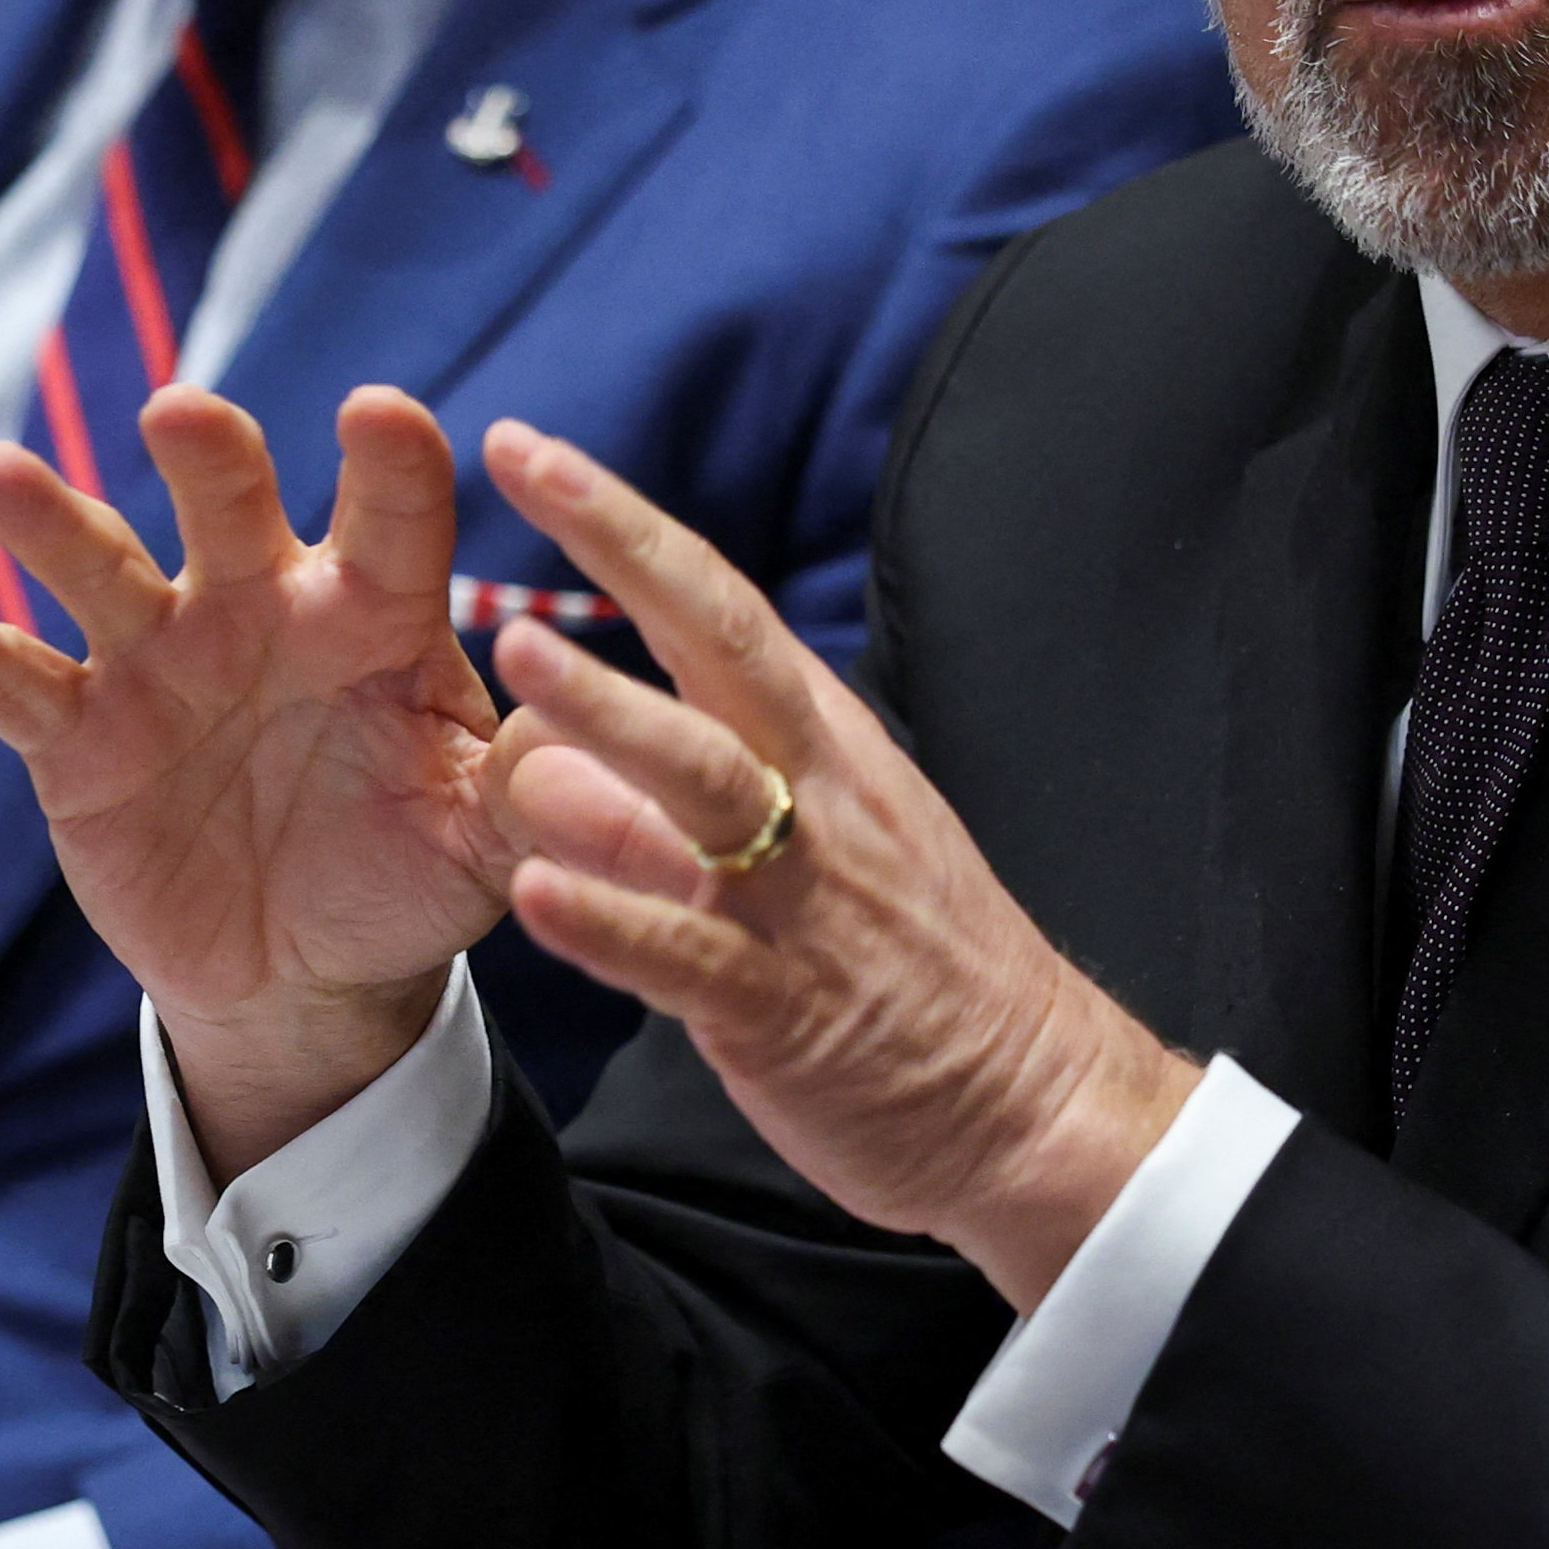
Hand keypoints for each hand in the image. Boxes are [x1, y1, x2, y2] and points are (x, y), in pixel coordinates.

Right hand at [0, 384, 554, 1172]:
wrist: (300, 969)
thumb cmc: (407, 870)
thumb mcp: (482, 840)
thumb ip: (533, 799)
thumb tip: (613, 781)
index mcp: (373, 612)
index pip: (391, 518)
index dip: (388, 466)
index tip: (381, 415)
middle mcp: (257, 606)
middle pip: (230, 507)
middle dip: (209, 458)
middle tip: (185, 414)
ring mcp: (157, 661)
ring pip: (102, 570)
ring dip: (52, 524)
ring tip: (0, 475)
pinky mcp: (77, 737)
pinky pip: (22, 690)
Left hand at [470, 420, 1196, 1306]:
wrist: (1032, 1101)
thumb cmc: (912, 957)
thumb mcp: (837, 825)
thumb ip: (727, 762)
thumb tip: (587, 713)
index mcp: (825, 742)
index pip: (719, 604)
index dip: (624, 521)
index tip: (529, 448)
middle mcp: (818, 794)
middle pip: (719, 643)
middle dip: (621, 547)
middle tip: (525, 463)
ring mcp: (800, 897)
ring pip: (706, 784)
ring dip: (614, 717)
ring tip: (516, 662)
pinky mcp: (780, 1007)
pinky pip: (687, 958)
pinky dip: (612, 924)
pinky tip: (533, 894)